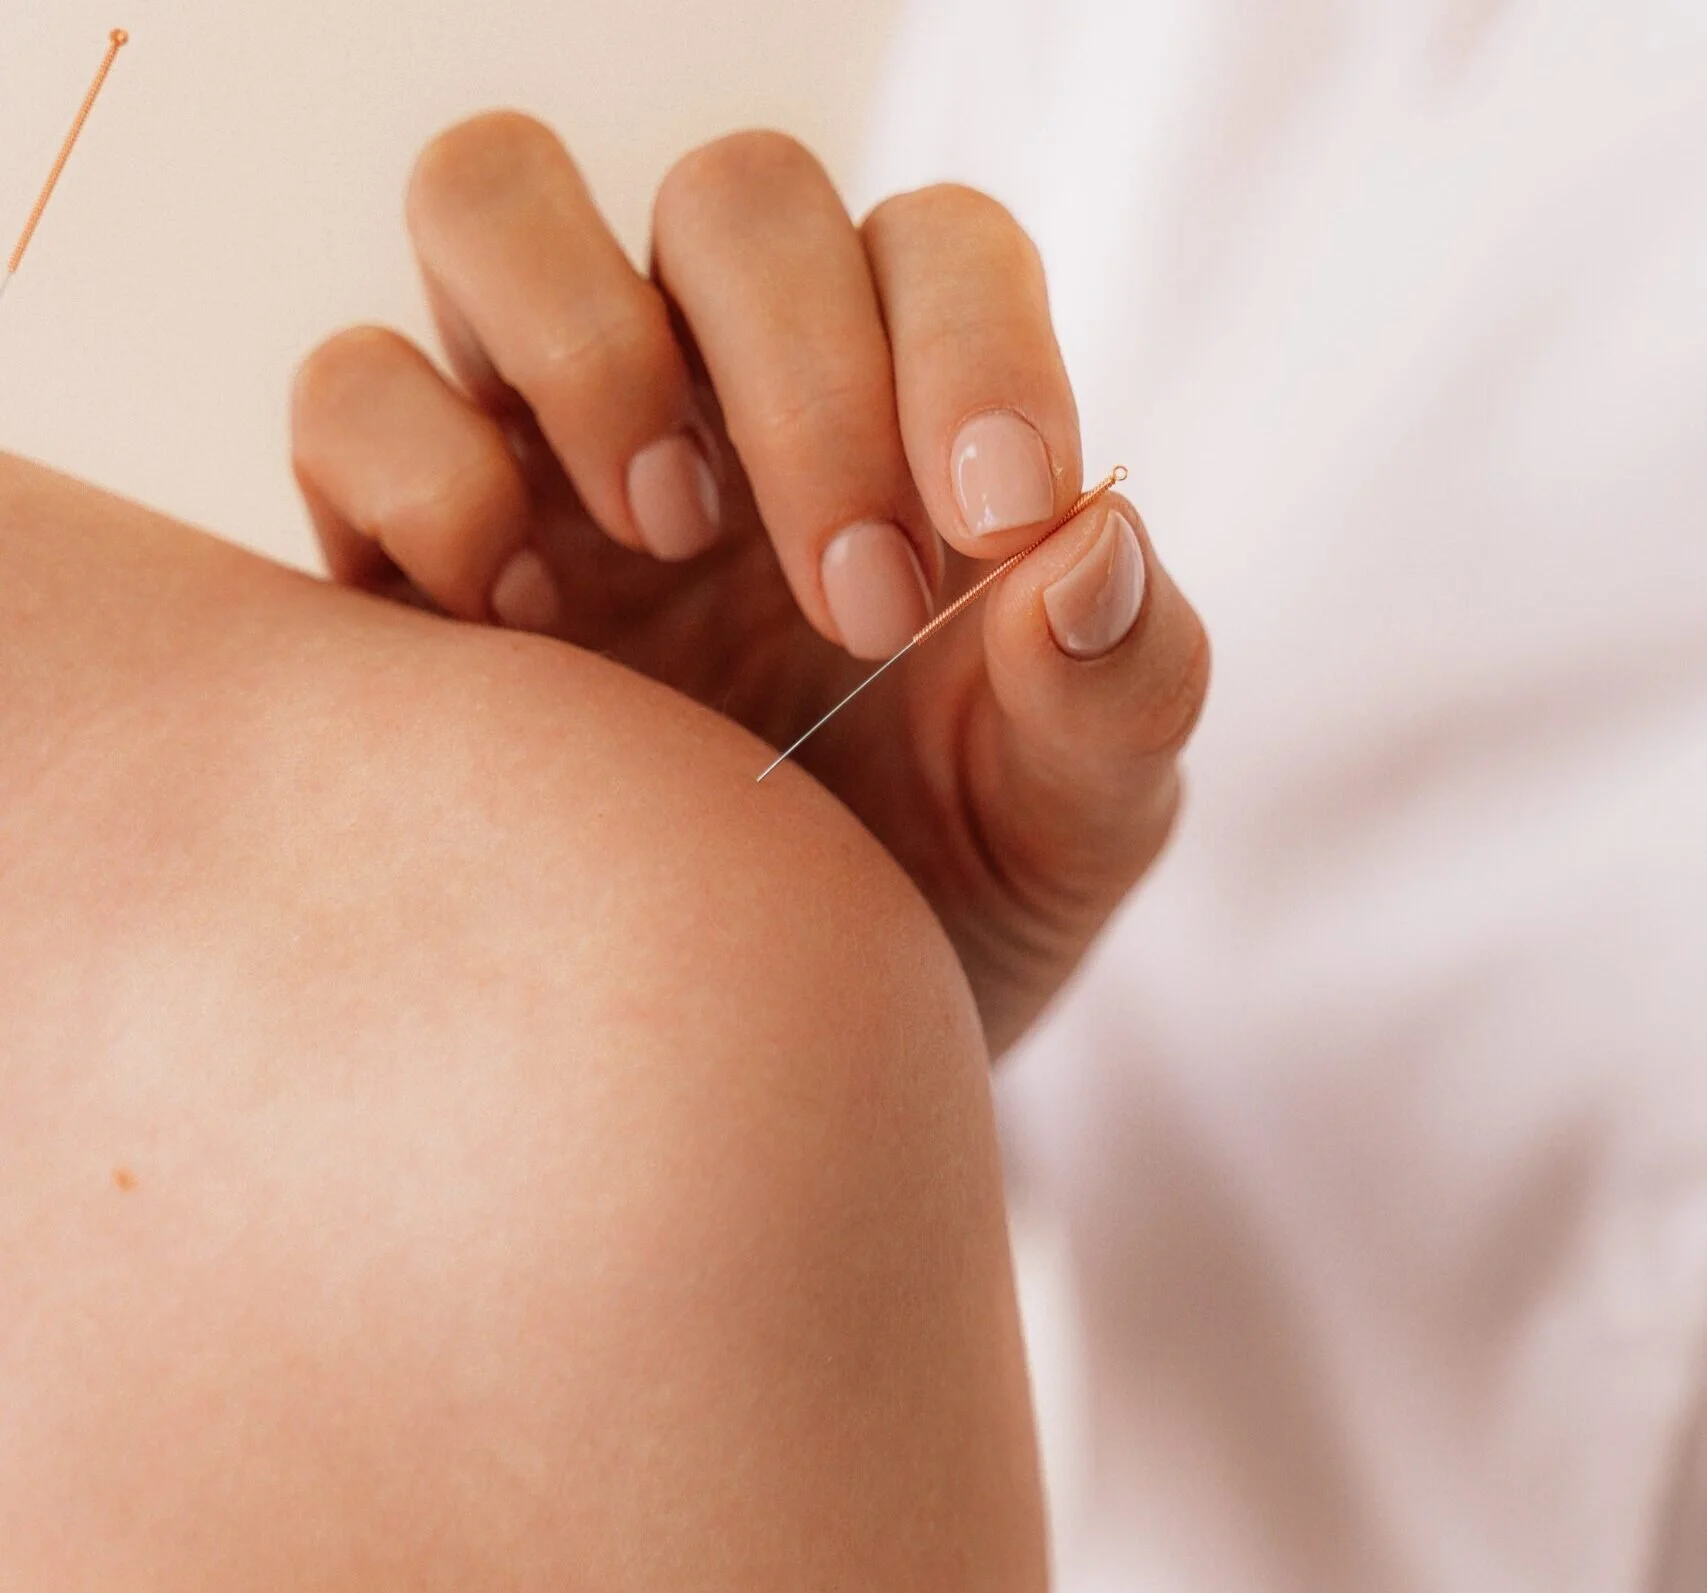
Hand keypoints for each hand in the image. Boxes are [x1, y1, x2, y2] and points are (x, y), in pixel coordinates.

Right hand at [289, 113, 1209, 1054]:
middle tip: (855, 601)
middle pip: (734, 199)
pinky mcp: (409, 547)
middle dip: (802, 375)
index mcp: (909, 416)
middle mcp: (724, 390)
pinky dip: (411, 463)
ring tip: (662, 542)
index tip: (998, 532)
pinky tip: (513, 626)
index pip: (938, 248)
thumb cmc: (946, 898)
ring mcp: (553, 451)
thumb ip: (1121, 684)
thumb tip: (1093, 549)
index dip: (975, 343)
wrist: (768, 1041)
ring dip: (588, 350)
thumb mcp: (1074, 815)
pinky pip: (350, 395)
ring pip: (495, 204)